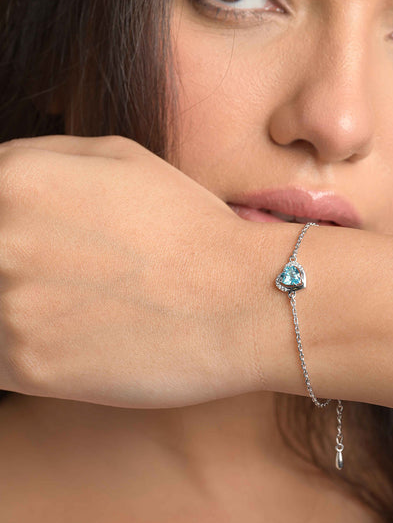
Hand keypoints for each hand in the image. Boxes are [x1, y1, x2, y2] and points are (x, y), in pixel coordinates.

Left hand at [0, 135, 263, 406]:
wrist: (239, 301)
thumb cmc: (187, 225)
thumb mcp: (118, 156)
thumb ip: (37, 156)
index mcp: (14, 180)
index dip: (10, 231)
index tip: (40, 250)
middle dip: (14, 269)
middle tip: (67, 278)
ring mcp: (9, 306)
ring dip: (15, 312)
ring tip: (70, 310)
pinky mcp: (26, 366)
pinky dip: (22, 354)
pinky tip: (69, 342)